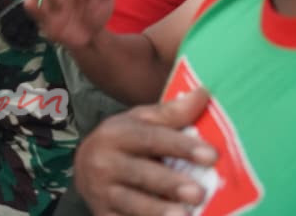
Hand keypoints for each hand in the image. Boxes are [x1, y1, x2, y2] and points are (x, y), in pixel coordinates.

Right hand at [76, 89, 215, 214]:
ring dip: (157, 211)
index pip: (150, 139)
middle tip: (198, 193)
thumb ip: (170, 113)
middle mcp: (103, 162)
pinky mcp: (103, 215)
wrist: (83, 168)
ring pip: (131, 203)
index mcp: (115, 134)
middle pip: (140, 173)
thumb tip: (204, 93)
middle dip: (169, 183)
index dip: (181, 146)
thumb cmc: (124, 143)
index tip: (211, 156)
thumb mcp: (139, 122)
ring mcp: (101, 192)